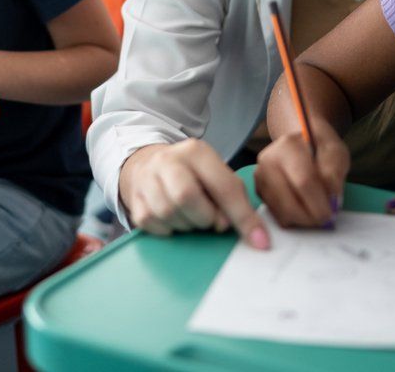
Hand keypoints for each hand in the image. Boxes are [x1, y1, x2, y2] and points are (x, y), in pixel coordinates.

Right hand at [118, 140, 270, 248]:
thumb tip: (246, 231)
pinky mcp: (135, 200)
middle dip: (204, 218)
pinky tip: (174, 219)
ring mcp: (147, 180)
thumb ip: (232, 197)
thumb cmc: (191, 175)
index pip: (223, 187)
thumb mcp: (214, 174)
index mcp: (196, 152)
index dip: (243, 217)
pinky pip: (153, 224)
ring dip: (187, 225)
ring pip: (168, 213)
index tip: (260, 241)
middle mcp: (168, 161)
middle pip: (186, 197)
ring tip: (191, 217)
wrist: (146, 165)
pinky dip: (168, 229)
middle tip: (209, 220)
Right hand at [254, 115, 348, 228]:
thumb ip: (334, 173)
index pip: (304, 181)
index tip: (331, 213)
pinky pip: (276, 215)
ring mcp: (260, 177)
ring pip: (281, 212)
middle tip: (324, 219)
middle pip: (288, 202)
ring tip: (315, 214)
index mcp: (288, 146)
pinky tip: (303, 210)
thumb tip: (331, 200)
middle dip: (309, 217)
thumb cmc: (319, 147)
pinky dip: (292, 219)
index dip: (319, 203)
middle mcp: (268, 161)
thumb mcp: (335, 153)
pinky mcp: (259, 191)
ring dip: (301, 220)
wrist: (300, 143)